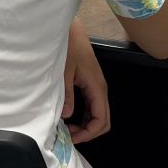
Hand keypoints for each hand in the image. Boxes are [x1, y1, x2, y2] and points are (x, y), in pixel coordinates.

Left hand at [61, 21, 110, 143]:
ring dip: (86, 125)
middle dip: (88, 132)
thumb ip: (67, 95)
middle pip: (103, 120)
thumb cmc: (68, 47)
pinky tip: (69, 117)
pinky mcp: (90, 83)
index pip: (101, 120)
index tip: (71, 138)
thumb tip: (67, 117)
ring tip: (67, 129)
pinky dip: (84, 116)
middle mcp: (100, 89)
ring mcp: (96, 86)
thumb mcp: (64, 72)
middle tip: (69, 136)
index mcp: (97, 87)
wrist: (70, 30)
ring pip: (98, 114)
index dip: (88, 134)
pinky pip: (92, 106)